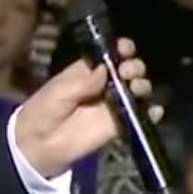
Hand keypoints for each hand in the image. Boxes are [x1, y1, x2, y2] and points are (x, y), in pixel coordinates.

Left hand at [13, 38, 156, 177]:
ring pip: (137, 89)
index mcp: (89, 70)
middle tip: (127, 72)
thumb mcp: (60, 91)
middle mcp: (105, 84)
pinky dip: (151, 112)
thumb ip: (84, 81)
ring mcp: (113, 104)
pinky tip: (153, 110)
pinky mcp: (118, 125)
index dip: (121, 49)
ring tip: (136, 87)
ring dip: (143, 85)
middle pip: (129, 70)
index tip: (125, 49)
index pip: (111, 55)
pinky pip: (139, 116)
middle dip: (134, 66)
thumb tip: (106, 68)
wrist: (39, 145)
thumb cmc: (44, 110)